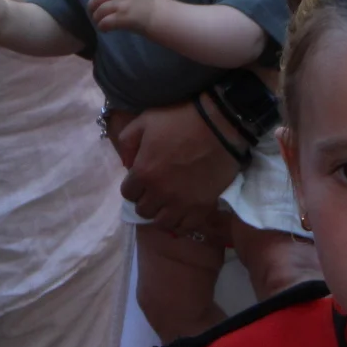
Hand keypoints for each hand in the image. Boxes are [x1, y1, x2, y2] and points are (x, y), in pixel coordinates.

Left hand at [89, 0, 155, 34]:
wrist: (156, 15)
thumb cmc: (142, 4)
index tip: (98, 4)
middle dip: (93, 8)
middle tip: (94, 15)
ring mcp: (121, 3)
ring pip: (99, 11)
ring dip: (97, 19)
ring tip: (100, 23)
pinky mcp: (122, 17)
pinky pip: (104, 22)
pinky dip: (102, 27)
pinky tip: (105, 29)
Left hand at [116, 102, 240, 234]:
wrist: (220, 124)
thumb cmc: (181, 119)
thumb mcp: (145, 120)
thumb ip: (127, 142)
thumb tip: (126, 164)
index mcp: (144, 172)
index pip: (127, 193)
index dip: (133, 185)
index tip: (142, 178)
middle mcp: (160, 193)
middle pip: (143, 210)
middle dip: (146, 199)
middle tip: (156, 188)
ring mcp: (182, 203)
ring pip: (162, 223)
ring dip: (162, 213)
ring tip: (168, 202)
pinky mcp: (202, 208)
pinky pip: (185, 228)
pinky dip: (180, 222)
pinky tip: (182, 211)